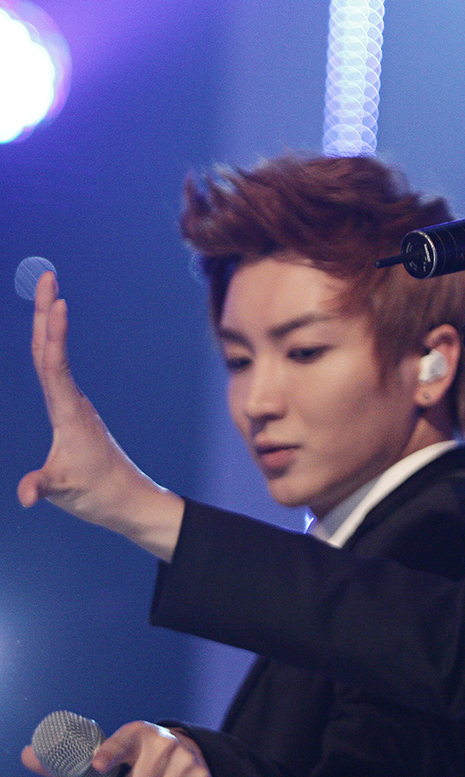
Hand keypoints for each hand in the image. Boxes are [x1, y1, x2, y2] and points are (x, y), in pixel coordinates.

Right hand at [17, 271, 184, 560]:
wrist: (127, 500)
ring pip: (54, 356)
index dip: (54, 334)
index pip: (55, 365)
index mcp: (69, 414)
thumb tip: (26, 495)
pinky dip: (49, 346)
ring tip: (48, 292)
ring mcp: (74, 406)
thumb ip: (43, 487)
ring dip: (48, 323)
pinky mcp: (73, 413)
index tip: (59, 302)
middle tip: (47, 276)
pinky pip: (55, 371)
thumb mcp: (65, 491)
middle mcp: (74, 402)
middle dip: (49, 311)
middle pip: (53, 349)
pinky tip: (46, 335)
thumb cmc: (98, 494)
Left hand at [24, 721, 213, 776]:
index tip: (98, 764)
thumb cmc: (137, 761)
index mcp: (136, 733)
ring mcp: (186, 761)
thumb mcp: (111, 756)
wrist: (189, 752)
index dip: (109, 753)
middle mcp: (164, 744)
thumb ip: (72, 763)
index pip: (121, 743)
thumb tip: (27, 755)